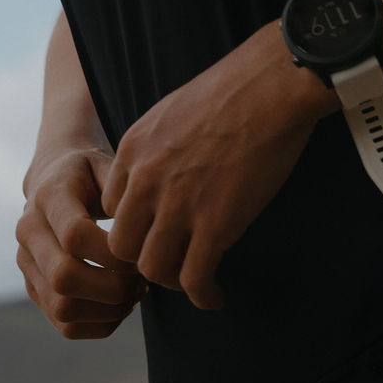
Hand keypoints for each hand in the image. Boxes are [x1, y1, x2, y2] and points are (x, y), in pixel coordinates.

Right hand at [16, 147, 147, 339]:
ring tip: (134, 294)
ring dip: (108, 311)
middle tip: (142, 281)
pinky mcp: (33, 287)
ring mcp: (27, 263)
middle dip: (113, 288)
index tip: (142, 253)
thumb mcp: (105, 164)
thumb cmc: (88, 172)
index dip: (113, 253)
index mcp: (48, 195)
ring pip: (62, 308)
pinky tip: (121, 306)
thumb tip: (143, 220)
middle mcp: (29, 230)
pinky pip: (64, 325)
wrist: (52, 177)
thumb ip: (123, 184)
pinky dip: (100, 325)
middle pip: (63, 277)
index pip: (74, 235)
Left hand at [100, 22, 325, 311]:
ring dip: (173, 282)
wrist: (270, 85)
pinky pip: (194, 278)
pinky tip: (216, 297)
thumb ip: (159, 146)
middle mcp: (146, 180)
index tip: (155, 234)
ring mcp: (177, 204)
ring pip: (153, 269)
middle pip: (122, 246)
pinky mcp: (214, 223)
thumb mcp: (173, 110)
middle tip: (170, 264)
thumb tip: (167, 171)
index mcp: (134, 149)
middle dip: (143, 261)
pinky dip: (203, 296)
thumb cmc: (235, 90)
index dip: (134, 226)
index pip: (112, 208)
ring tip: (195, 281)